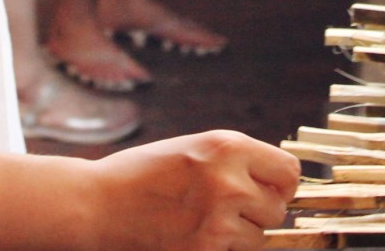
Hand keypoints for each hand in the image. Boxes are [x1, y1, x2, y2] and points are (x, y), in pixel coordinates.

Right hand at [88, 131, 299, 250]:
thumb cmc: (142, 174)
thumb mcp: (194, 149)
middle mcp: (229, 181)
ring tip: (205, 224)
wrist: (96, 204)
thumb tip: (277, 180)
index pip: (289, 171)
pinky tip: (192, 238)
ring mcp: (217, 220)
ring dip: (240, 236)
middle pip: (278, 210)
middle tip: (230, 211)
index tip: (268, 191)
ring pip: (259, 238)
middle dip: (259, 213)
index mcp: (228, 146)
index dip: (280, 184)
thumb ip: (235, 161)